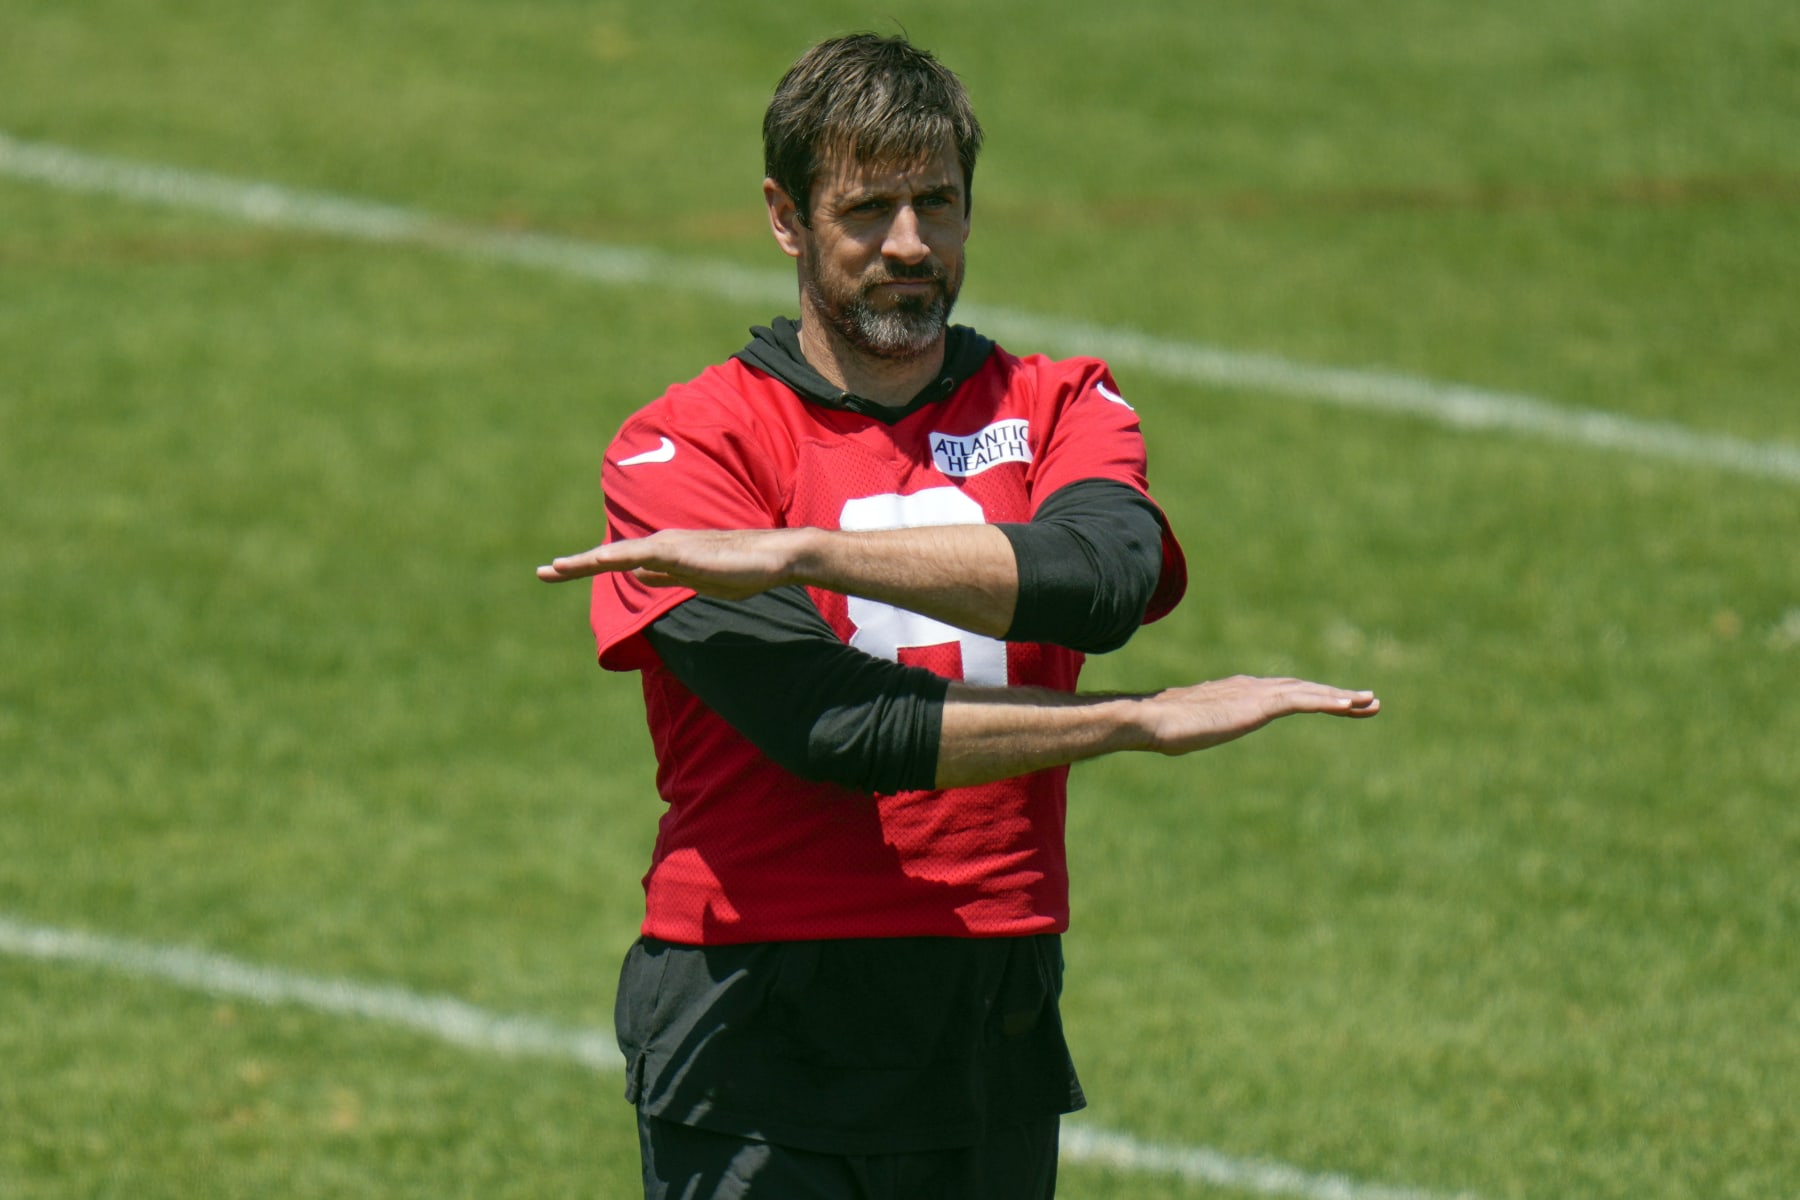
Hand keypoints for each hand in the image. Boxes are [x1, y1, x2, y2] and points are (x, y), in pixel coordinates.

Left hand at [536, 528, 810, 599]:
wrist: (773, 558)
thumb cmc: (742, 570)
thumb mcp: (695, 581)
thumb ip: (665, 576)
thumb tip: (638, 576)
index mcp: (664, 554)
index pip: (618, 562)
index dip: (586, 568)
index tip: (557, 573)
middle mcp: (661, 546)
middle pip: (609, 557)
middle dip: (575, 566)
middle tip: (542, 572)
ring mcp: (669, 547)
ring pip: (618, 555)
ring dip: (586, 562)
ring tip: (556, 568)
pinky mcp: (681, 553)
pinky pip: (642, 556)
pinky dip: (617, 558)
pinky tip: (599, 561)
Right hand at [1142, 675, 1378, 754]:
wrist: (1152, 720)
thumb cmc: (1160, 729)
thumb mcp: (1185, 730)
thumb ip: (1192, 727)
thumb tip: (1173, 734)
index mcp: (1237, 693)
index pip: (1283, 692)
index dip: (1312, 695)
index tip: (1334, 703)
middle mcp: (1252, 687)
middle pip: (1303, 689)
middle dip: (1337, 695)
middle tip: (1368, 701)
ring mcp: (1256, 694)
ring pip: (1310, 692)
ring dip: (1342, 698)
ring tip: (1370, 703)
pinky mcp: (1259, 705)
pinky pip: (1302, 701)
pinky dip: (1328, 702)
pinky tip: (1350, 706)